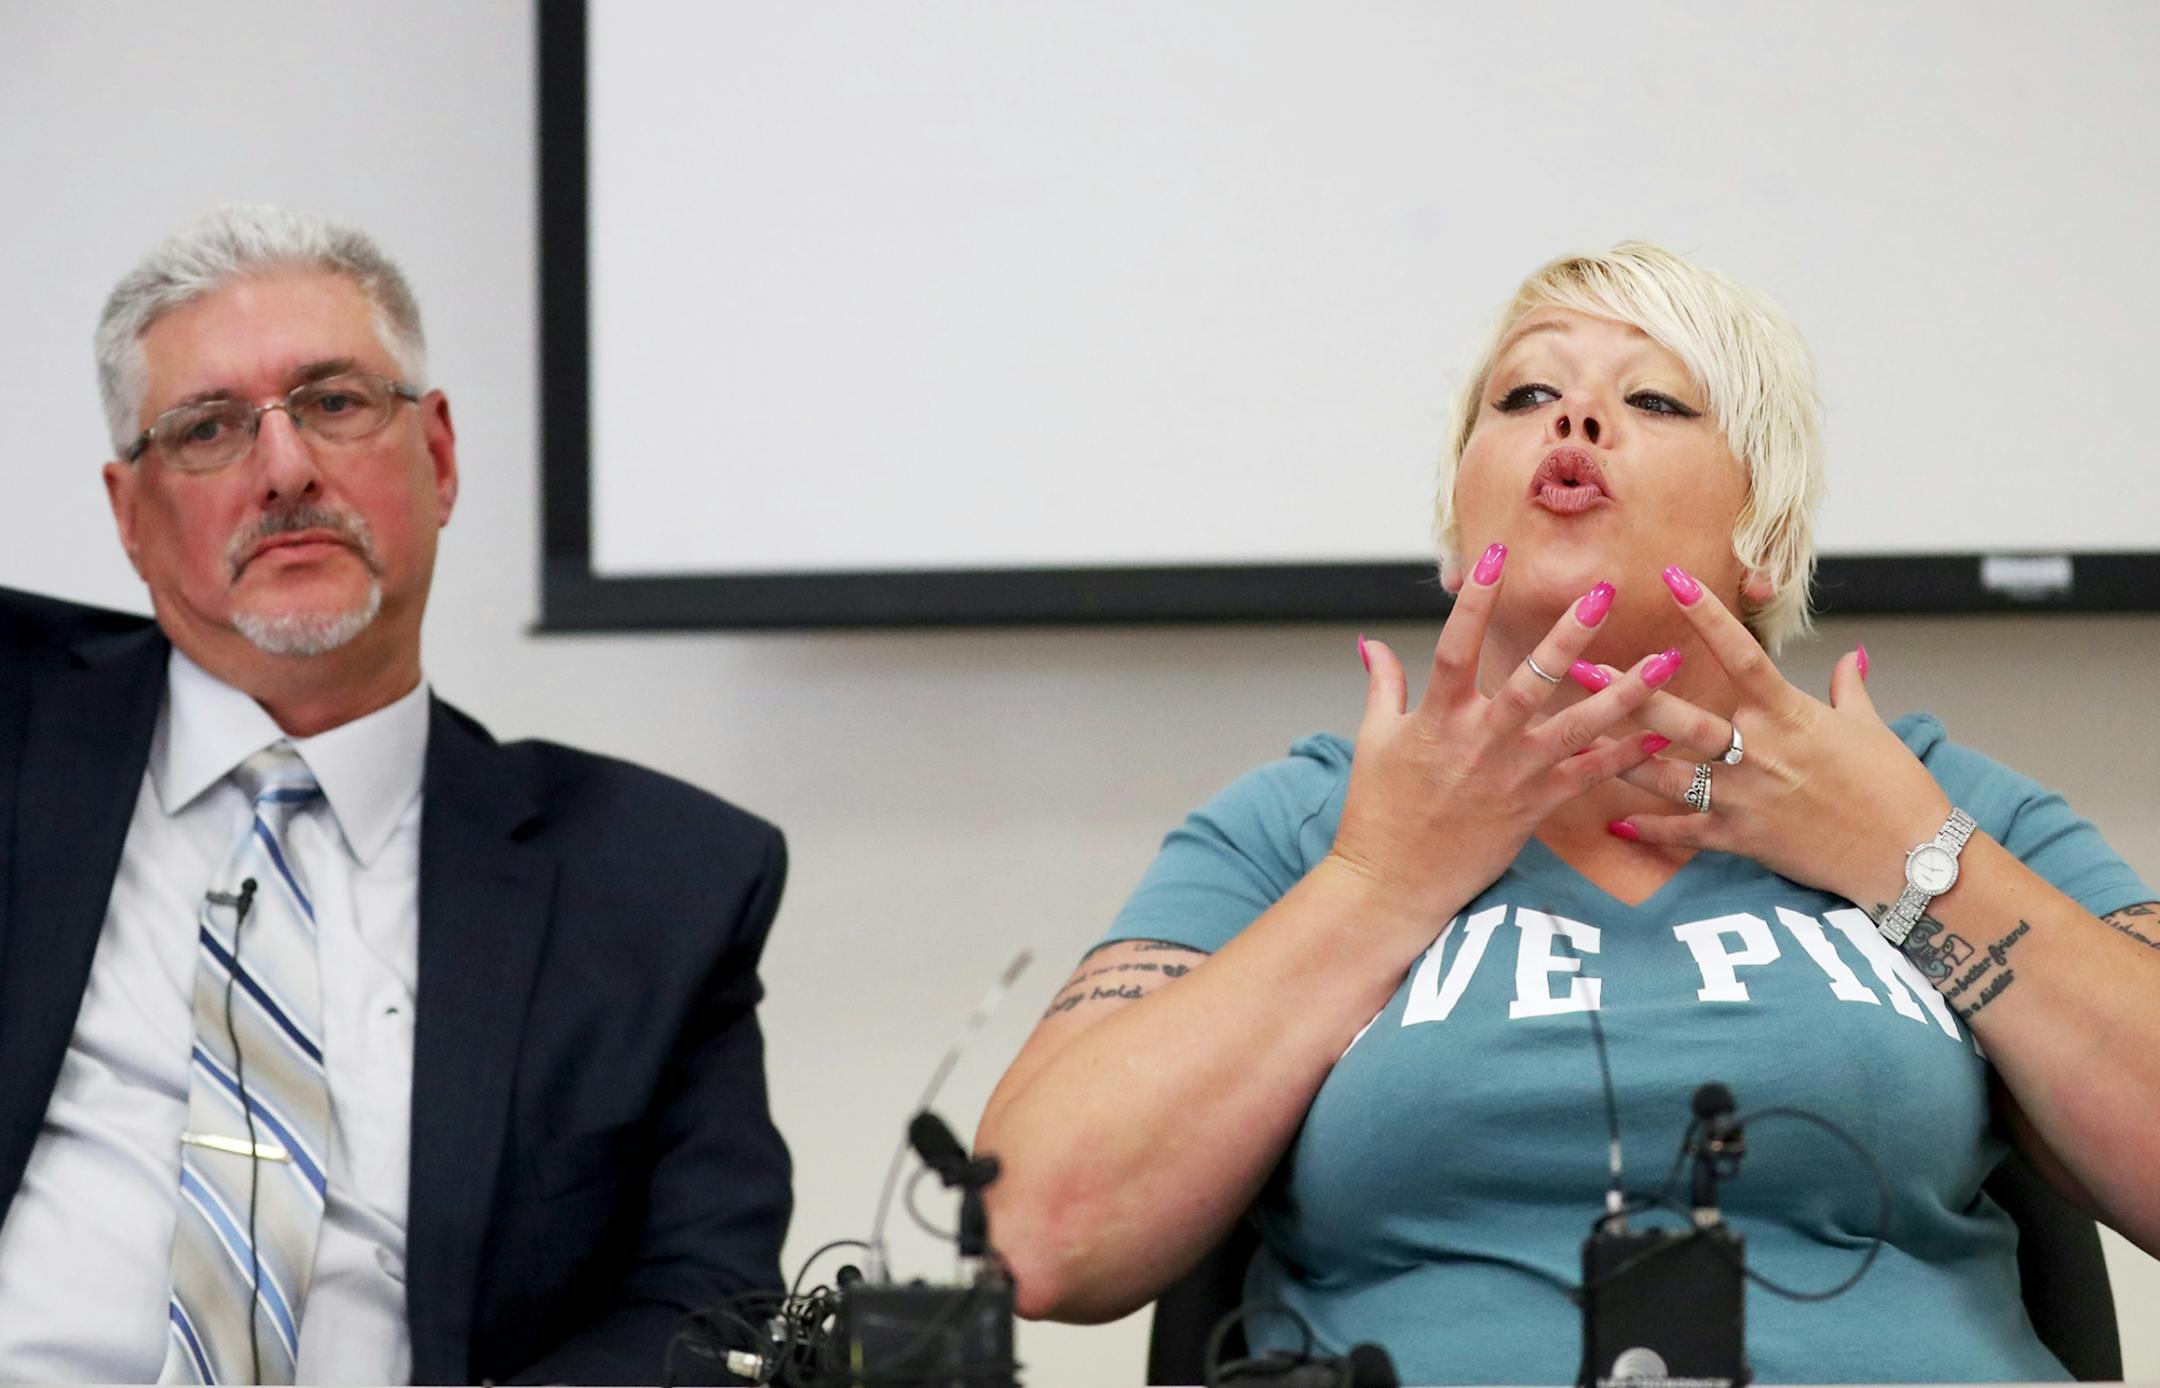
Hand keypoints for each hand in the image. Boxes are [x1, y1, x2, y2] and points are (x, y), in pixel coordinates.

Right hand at [1332, 544, 1676, 925]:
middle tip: (1603, 594)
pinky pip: (1589, 776)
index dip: (1475, 600)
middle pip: (1532, 679)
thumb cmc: (1378, 812)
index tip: (1494, 556)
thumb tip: (1370, 642)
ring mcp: (1512, 774)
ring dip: (1625, 693)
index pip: (1455, 645)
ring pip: (1577, 726)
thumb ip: (1382, 686)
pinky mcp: (1534, 808)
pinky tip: (1661, 734)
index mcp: (1437, 717)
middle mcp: (1480, 741)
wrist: (1393, 884)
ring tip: (1664, 661)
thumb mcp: (1372, 742)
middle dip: (1570, 636)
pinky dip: (1626, 755)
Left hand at [1606, 565, 1949, 904]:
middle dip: (1629, 694)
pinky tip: (1613, 822)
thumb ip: (1849, 689)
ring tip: (1576, 740)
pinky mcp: (1741, 839)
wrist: (1909, 857)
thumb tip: (1852, 656)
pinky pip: (1684, 833)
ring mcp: (1744, 797)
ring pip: (1667, 776)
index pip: (1740, 653)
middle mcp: (1757, 752)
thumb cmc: (1894, 788)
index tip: (1671, 577)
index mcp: (1788, 714)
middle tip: (1579, 669)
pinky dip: (1649, 829)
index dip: (1705, 615)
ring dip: (1620, 757)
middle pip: (1682, 717)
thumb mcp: (1871, 727)